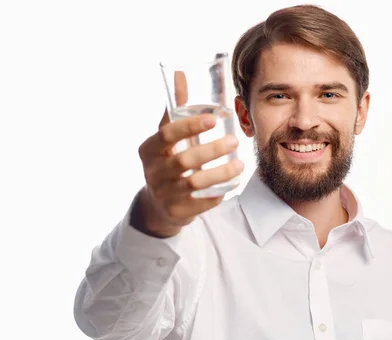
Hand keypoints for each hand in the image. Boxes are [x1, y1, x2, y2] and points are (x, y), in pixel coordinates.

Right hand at [136, 71, 243, 236]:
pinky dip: (217, 194)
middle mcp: (153, 171)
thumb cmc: (167, 160)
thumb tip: (181, 73)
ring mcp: (165, 193)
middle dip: (212, 150)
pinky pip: (200, 203)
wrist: (158, 204)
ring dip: (220, 173)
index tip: (213, 119)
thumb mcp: (166, 136)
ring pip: (194, 183)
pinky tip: (232, 184)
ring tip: (240, 164)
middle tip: (235, 141)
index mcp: (149, 149)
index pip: (167, 134)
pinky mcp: (177, 211)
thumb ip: (175, 108)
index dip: (189, 126)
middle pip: (184, 159)